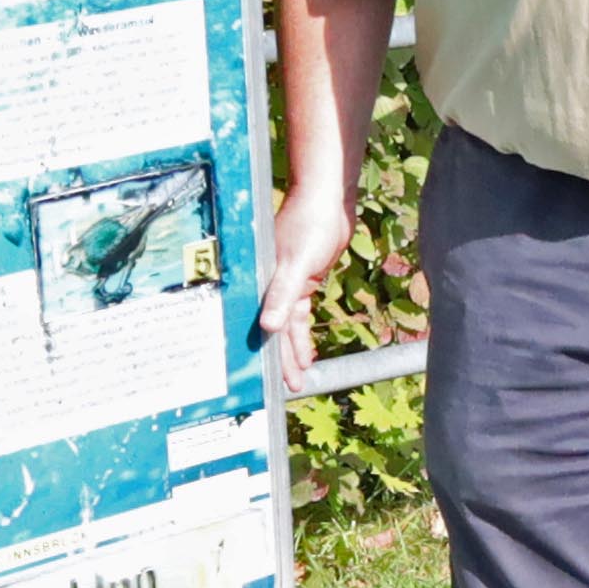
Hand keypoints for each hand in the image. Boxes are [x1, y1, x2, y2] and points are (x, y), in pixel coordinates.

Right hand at [259, 181, 348, 379]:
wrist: (328, 200)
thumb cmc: (309, 225)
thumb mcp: (296, 263)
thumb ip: (283, 295)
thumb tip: (269, 327)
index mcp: (260, 282)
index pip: (260, 325)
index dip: (265, 353)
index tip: (269, 379)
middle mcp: (268, 286)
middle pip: (272, 330)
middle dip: (280, 360)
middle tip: (289, 387)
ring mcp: (285, 284)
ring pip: (287, 326)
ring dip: (294, 350)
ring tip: (300, 376)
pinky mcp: (302, 281)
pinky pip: (298, 314)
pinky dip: (302, 333)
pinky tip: (306, 352)